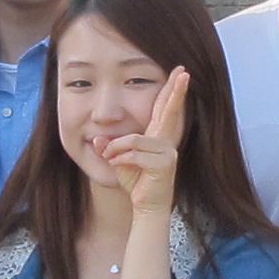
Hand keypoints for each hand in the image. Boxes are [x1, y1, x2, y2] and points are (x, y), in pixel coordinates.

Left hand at [95, 65, 187, 209]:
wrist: (147, 207)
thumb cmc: (136, 182)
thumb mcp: (118, 161)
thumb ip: (109, 148)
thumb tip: (95, 140)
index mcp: (159, 136)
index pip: (165, 108)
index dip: (172, 90)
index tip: (181, 72)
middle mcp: (166, 141)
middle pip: (170, 111)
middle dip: (175, 90)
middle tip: (184, 71)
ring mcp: (167, 152)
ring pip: (133, 140)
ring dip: (116, 149)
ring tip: (110, 157)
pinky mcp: (164, 164)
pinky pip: (132, 154)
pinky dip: (119, 160)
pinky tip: (117, 165)